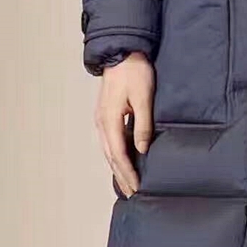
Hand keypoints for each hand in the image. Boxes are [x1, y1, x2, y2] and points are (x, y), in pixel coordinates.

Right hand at [94, 51, 154, 197]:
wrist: (122, 52)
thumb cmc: (134, 71)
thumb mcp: (143, 97)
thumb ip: (142, 124)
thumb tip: (142, 149)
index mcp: (110, 120)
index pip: (119, 155)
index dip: (128, 173)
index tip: (137, 188)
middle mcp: (102, 123)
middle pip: (111, 156)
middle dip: (121, 176)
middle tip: (132, 193)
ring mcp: (102, 118)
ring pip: (108, 150)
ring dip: (117, 167)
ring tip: (127, 182)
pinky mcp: (106, 113)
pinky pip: (110, 140)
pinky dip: (115, 154)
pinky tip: (123, 159)